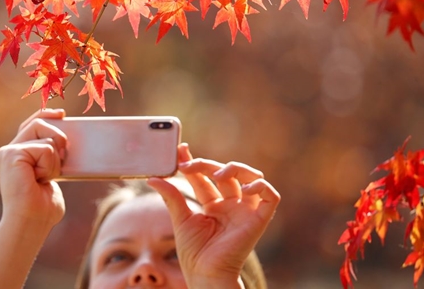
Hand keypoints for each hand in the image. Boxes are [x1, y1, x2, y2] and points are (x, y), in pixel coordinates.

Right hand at [0, 108, 66, 230]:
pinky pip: (45, 148)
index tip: (62, 113)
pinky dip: (49, 165)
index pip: (30, 125)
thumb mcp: (51, 174)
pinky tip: (38, 180)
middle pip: (38, 123)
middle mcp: (8, 152)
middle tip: (64, 154)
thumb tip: (66, 142)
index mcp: (16, 156)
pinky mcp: (11, 155)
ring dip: (54, 158)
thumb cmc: (42, 207)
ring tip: (45, 177)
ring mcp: (8, 152)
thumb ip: (52, 157)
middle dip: (57, 135)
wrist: (31, 223)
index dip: (45, 114)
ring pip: (45, 136)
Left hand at [148, 143, 279, 288]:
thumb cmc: (194, 253)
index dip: (194, 161)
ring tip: (216, 174)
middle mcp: (231, 205)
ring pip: (250, 176)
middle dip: (206, 164)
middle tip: (188, 164)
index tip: (180, 149)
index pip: (205, 176)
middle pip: (225, 173)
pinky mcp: (258, 219)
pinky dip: (260, 185)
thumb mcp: (180, 219)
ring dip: (234, 168)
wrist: (205, 274)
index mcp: (213, 205)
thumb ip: (171, 196)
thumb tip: (153, 177)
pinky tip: (244, 186)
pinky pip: (270, 196)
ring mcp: (245, 210)